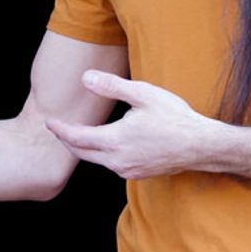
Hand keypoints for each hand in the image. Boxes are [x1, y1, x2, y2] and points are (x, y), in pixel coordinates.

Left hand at [47, 70, 220, 179]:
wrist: (201, 145)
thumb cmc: (175, 117)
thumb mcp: (143, 94)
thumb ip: (112, 86)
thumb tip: (85, 77)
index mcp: (115, 140)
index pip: (76, 138)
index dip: (60, 130)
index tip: (49, 122)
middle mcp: (118, 160)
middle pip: (81, 153)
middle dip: (67, 140)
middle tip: (57, 129)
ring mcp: (127, 170)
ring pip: (96, 161)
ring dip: (83, 149)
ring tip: (76, 135)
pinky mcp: (137, 174)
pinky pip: (111, 166)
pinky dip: (100, 156)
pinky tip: (104, 146)